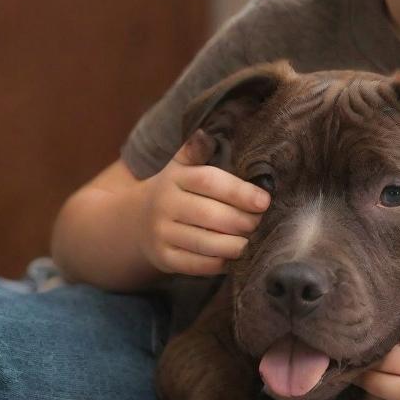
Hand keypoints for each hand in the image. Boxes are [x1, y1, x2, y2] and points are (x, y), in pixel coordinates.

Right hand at [137, 133, 268, 276]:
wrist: (134, 221)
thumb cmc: (175, 190)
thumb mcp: (181, 166)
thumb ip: (197, 151)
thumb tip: (205, 134)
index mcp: (174, 178)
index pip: (209, 181)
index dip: (239, 191)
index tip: (264, 201)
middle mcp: (164, 205)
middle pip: (210, 215)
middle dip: (242, 221)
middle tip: (262, 224)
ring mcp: (161, 233)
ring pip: (204, 242)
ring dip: (234, 245)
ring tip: (253, 242)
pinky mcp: (163, 258)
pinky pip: (195, 264)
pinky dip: (219, 263)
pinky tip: (234, 258)